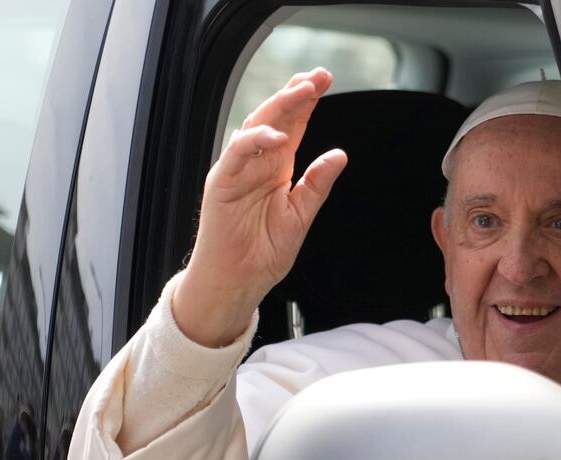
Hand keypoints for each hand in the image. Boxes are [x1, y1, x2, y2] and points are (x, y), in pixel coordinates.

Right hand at [173, 68, 347, 345]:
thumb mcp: (301, 216)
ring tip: (302, 92)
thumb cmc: (262, 254)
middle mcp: (257, 164)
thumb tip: (339, 155)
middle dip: (296, 95)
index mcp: (277, 169)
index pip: (293, 126)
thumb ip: (317, 185)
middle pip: (276, 118)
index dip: (307, 102)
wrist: (237, 282)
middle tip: (318, 77)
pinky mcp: (222, 183)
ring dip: (278, 108)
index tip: (325, 80)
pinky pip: (237, 154)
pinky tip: (276, 135)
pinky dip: (255, 141)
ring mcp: (238, 171)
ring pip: (256, 127)